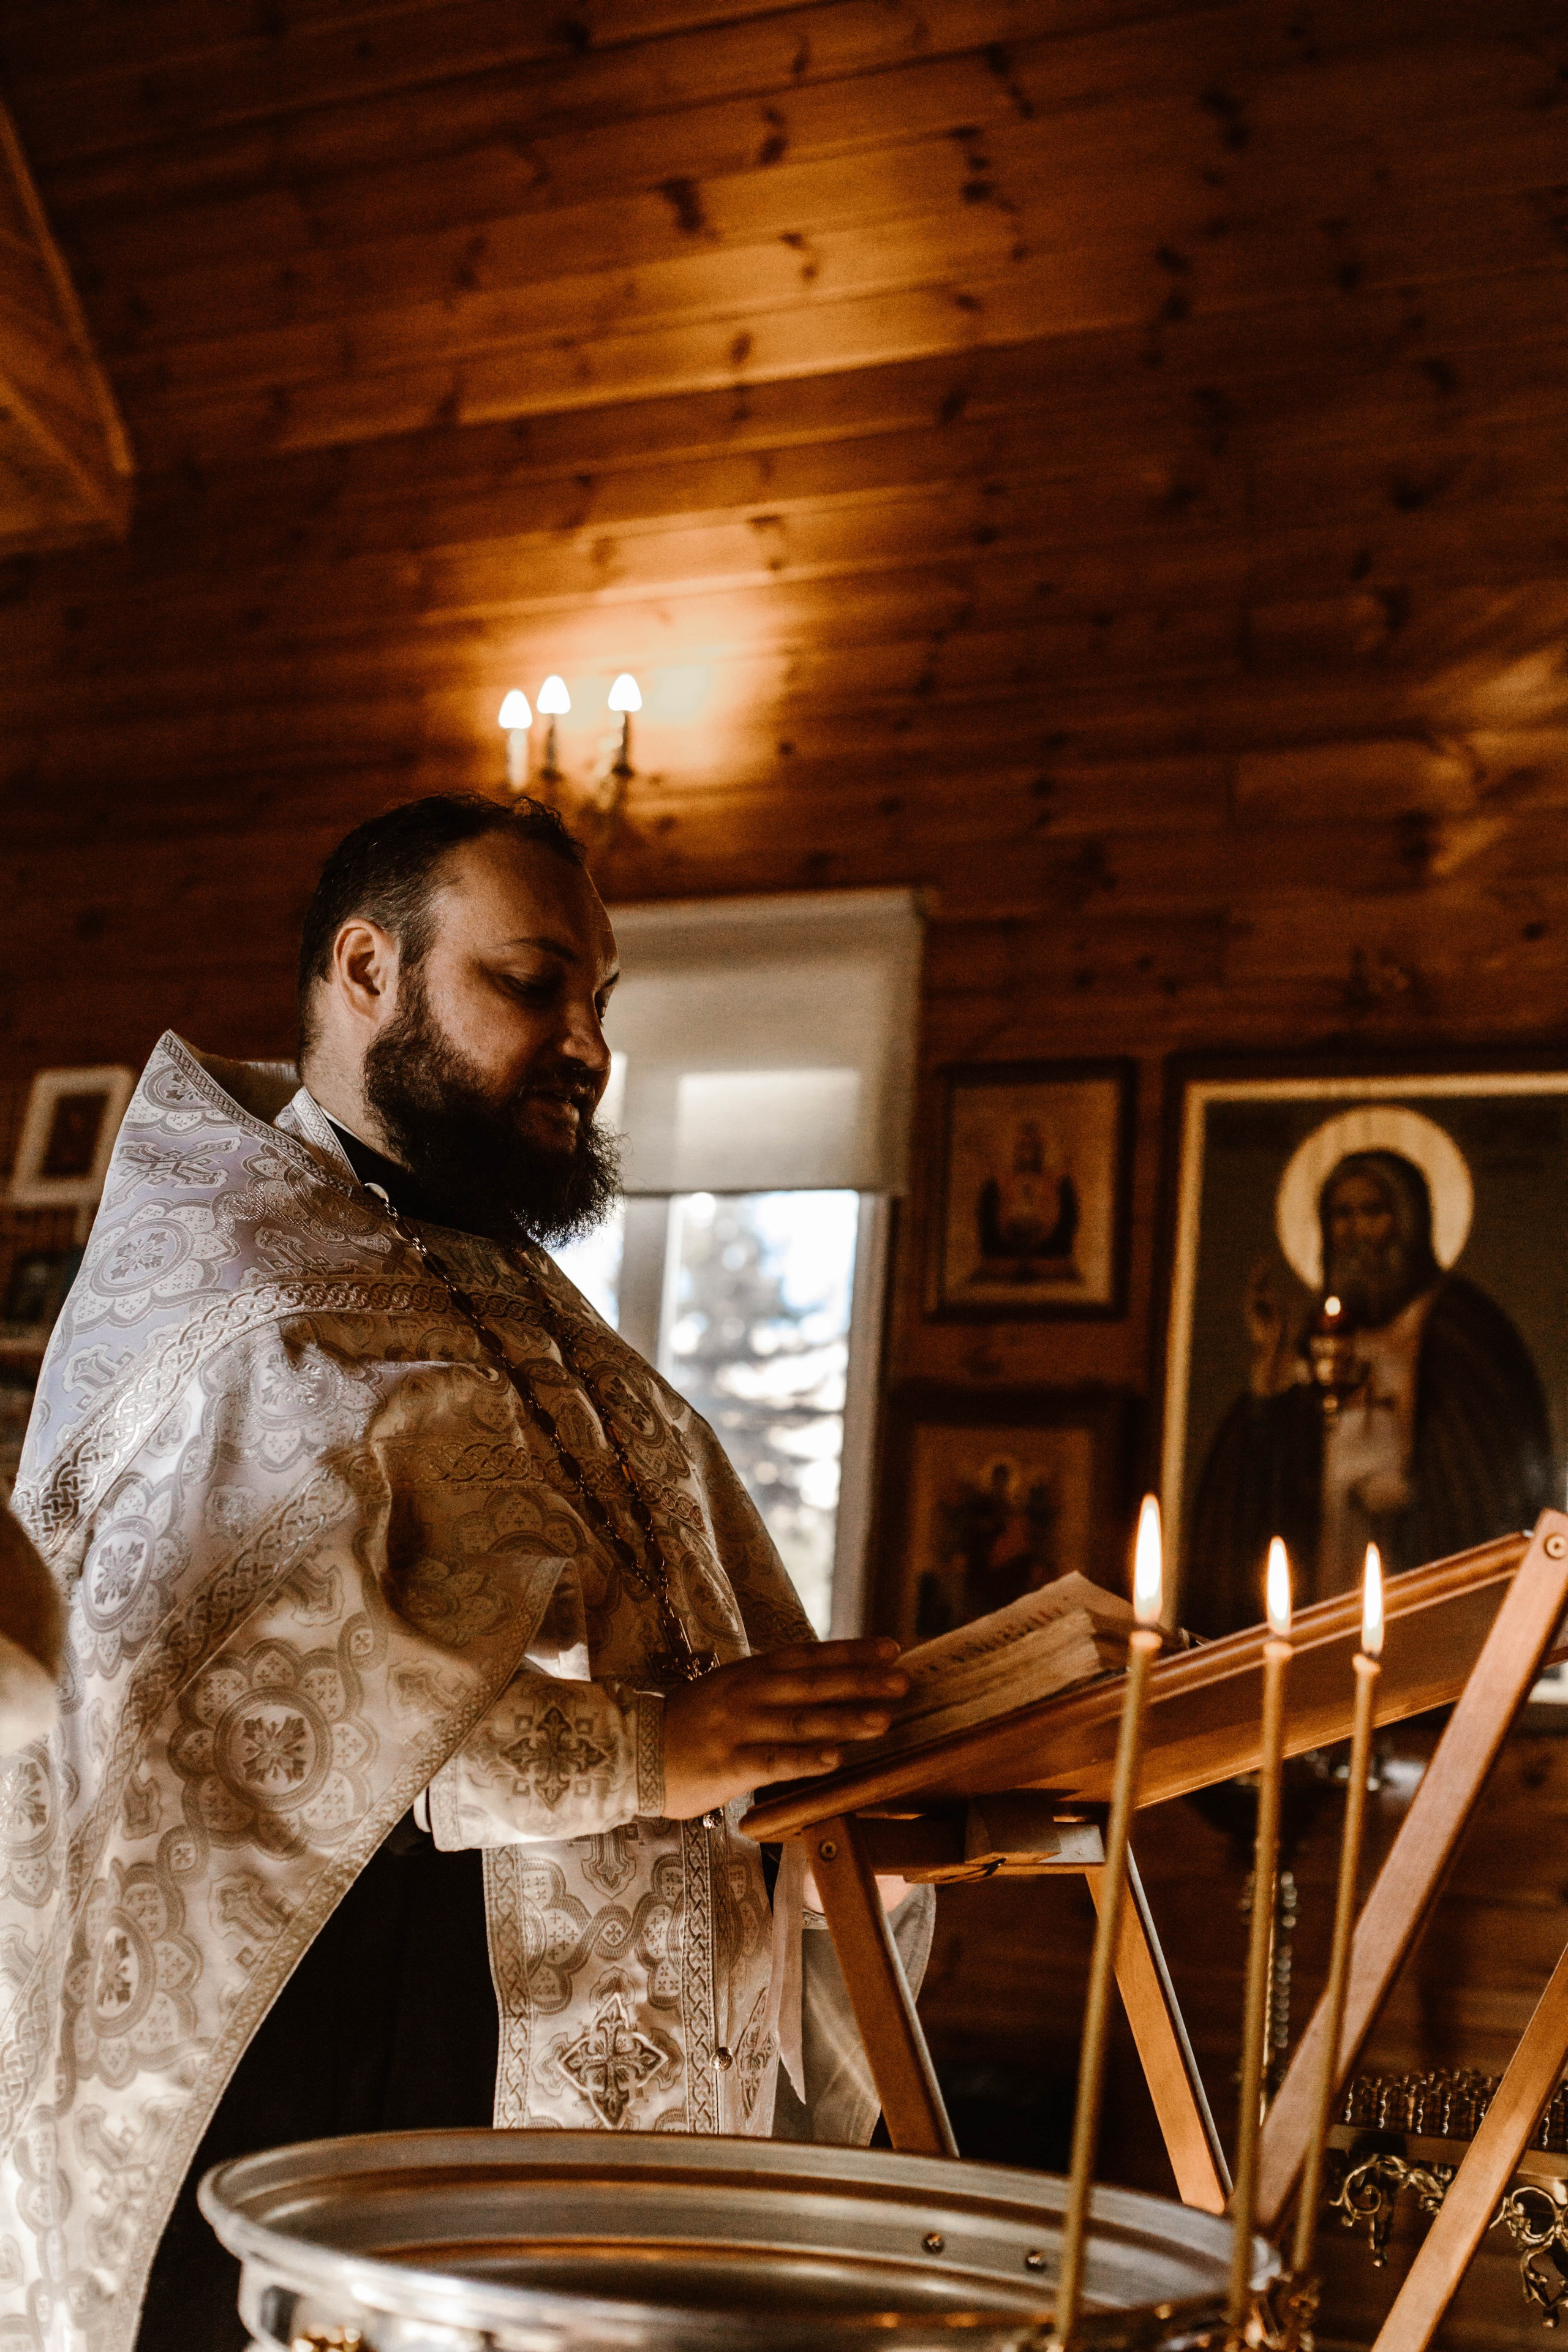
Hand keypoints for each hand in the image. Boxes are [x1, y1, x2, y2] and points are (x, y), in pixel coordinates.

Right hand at [661, 1639, 907, 1820]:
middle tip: (903, 1682)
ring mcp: (737, 1728)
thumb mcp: (729, 1692)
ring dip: (845, 1720)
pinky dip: (805, 1759)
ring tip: (884, 1720)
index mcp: (750, 1673)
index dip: (851, 1651)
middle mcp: (748, 1694)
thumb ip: (771, 1687)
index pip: (809, 1656)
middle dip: (862, 1682)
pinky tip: (834, 1760)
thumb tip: (825, 1682)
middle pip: (813, 1684)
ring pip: (800, 1721)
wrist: (630, 1749)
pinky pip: (772, 1761)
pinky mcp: (726, 1764)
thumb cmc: (688, 1724)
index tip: (892, 1648)